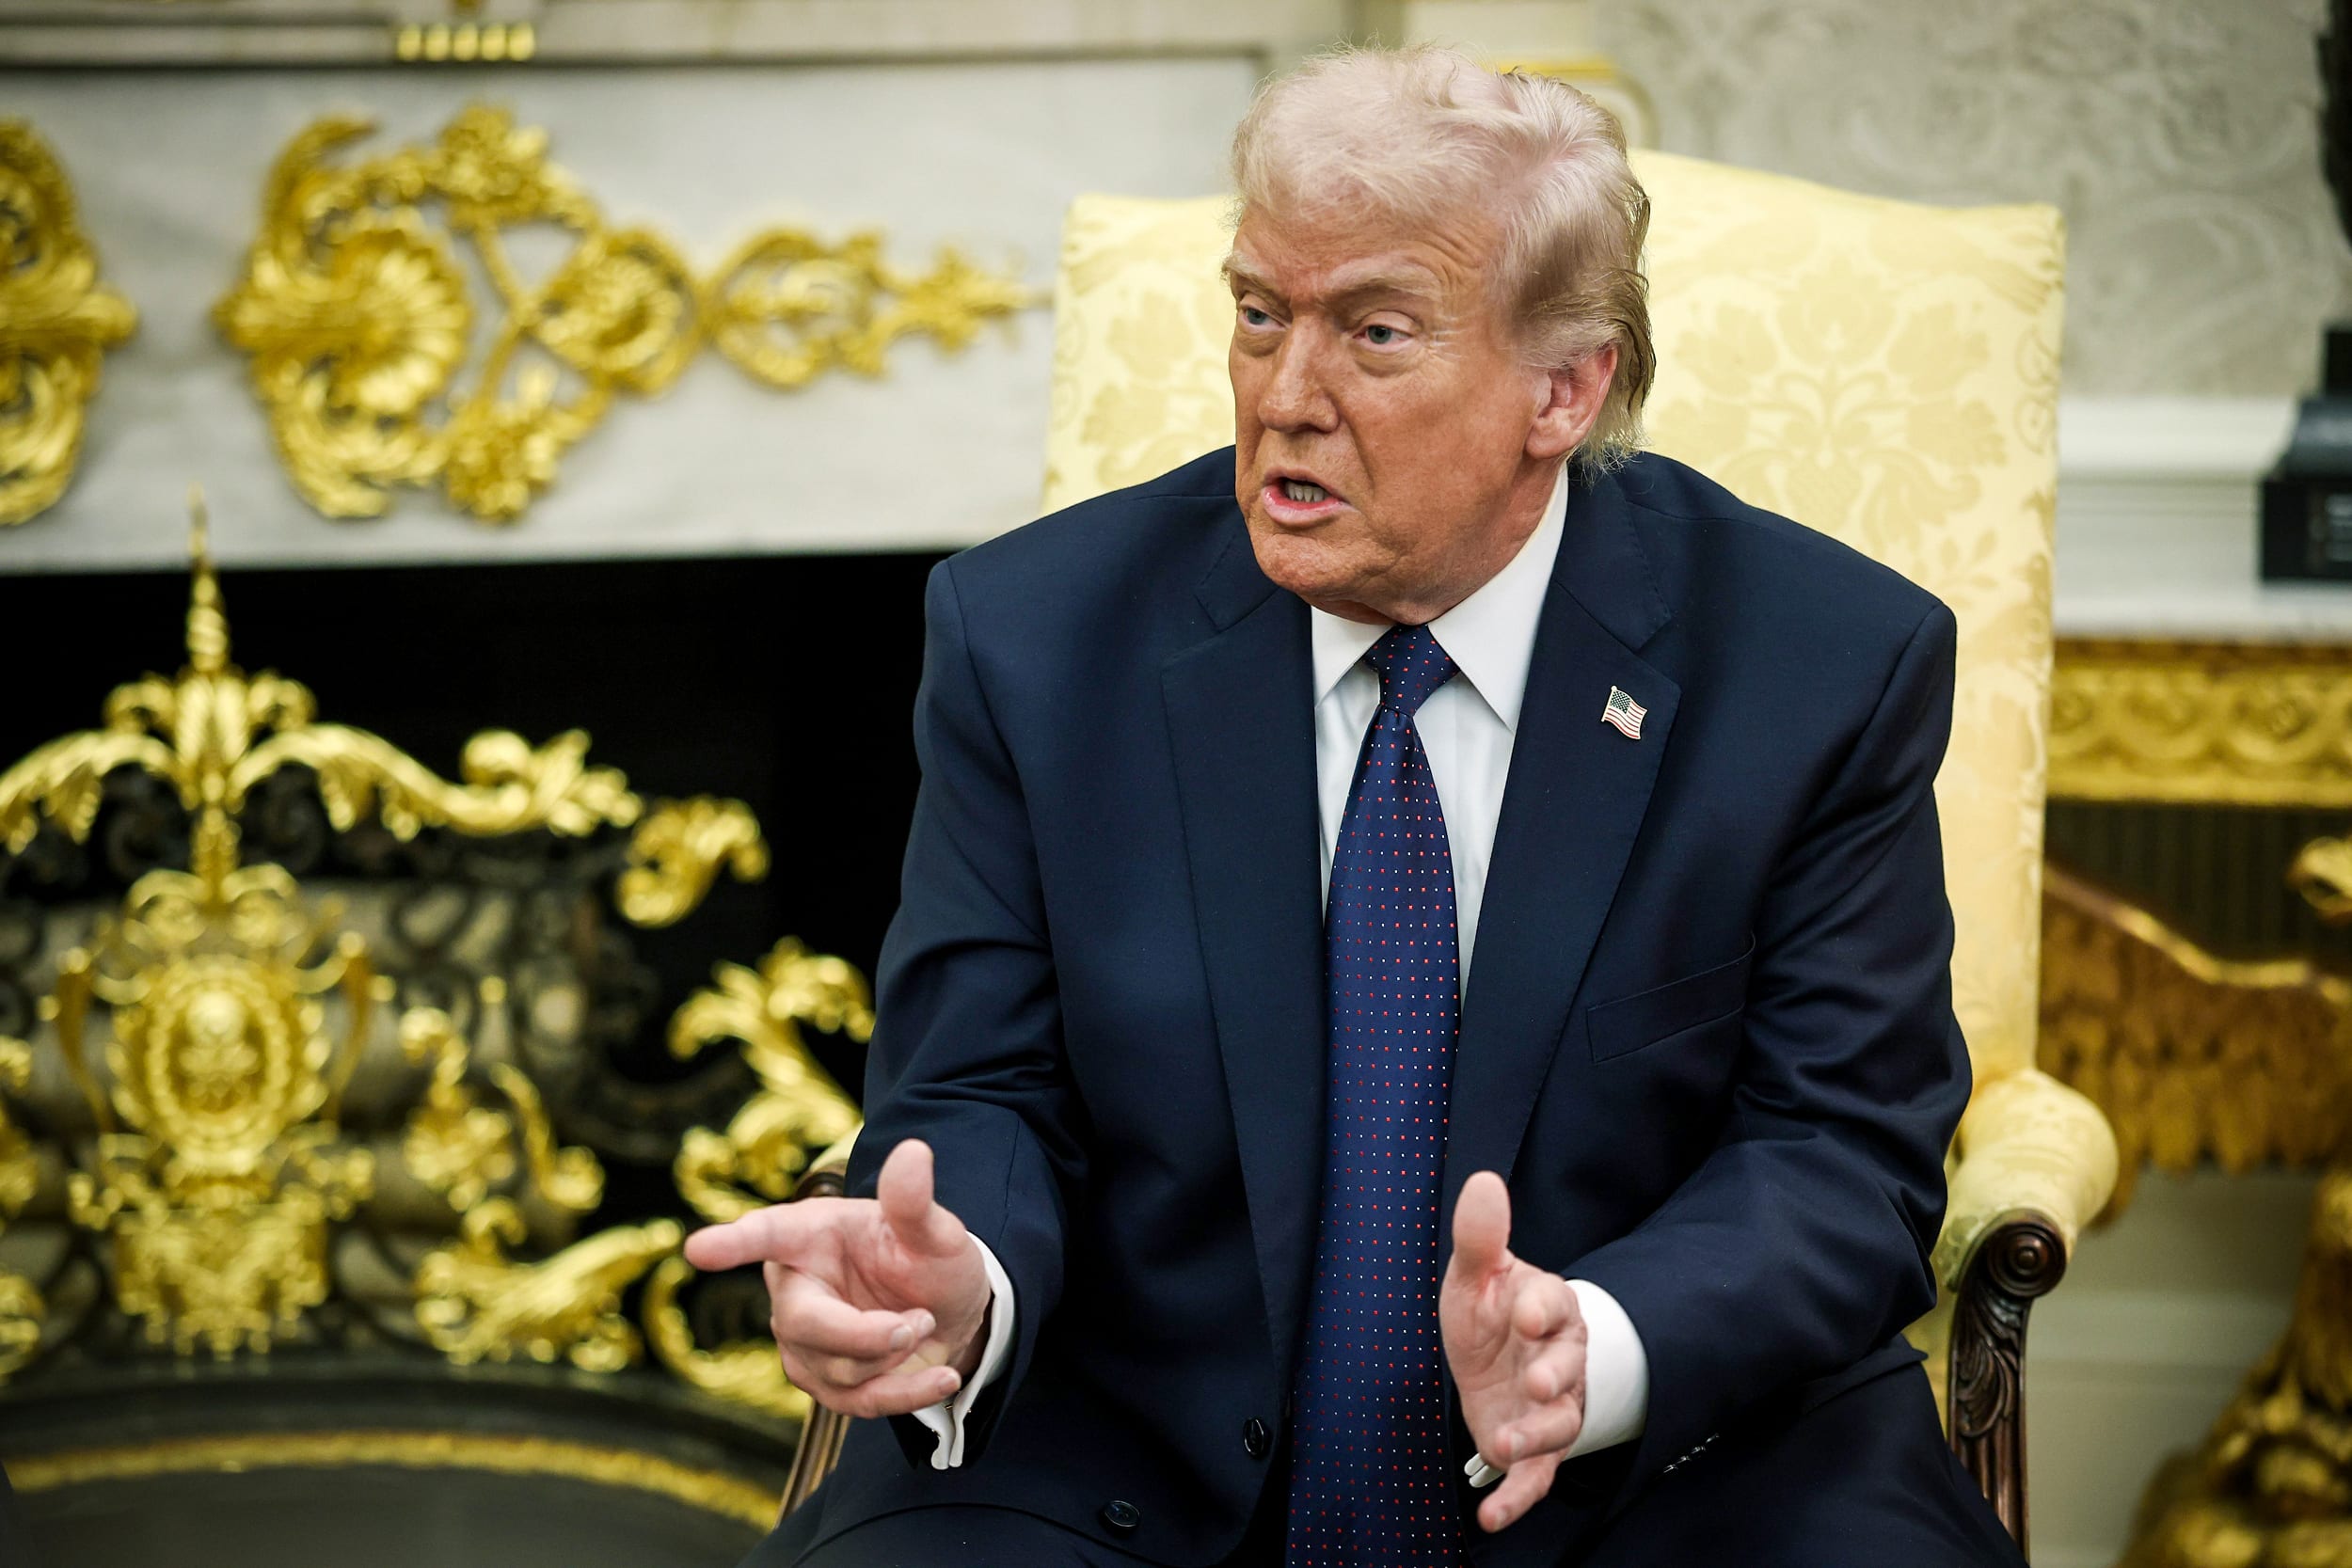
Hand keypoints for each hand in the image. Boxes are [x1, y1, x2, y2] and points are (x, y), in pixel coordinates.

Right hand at [683, 1138, 992, 1418]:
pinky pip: (858, 1401)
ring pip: (835, 1368)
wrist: (953, 1315)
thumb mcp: (935, 1230)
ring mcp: (805, 1340)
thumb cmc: (930, 1261)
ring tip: (925, 1322)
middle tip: (916, 1322)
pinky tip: (942, 1377)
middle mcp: (796, 1287)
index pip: (766, 1235)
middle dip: (864, 1334)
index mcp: (809, 1234)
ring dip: (894, 1356)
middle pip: (802, 1322)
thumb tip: (914, 1151)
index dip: (734, 1243)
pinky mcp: (825, 1382)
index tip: (699, 1248)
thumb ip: (915, 1202)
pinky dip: (907, 1392)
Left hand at [1440, 1171, 1587, 1532]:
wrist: (1494, 1358)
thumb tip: (1483, 1180)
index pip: (1553, 1303)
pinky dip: (1516, 1498)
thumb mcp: (1477, 1275)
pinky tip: (1491, 1516)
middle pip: (1569, 1370)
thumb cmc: (1491, 1311)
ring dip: (1535, 1436)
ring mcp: (1552, 1408)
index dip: (1542, 1308)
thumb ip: (1480, 1237)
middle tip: (1536, 1384)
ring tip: (1503, 1444)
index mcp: (1548, 1307)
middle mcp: (1560, 1359)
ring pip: (1559, 1426)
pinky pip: (1535, 1476)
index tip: (1525, 1311)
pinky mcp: (1534, 1447)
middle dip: (1555, 1378)